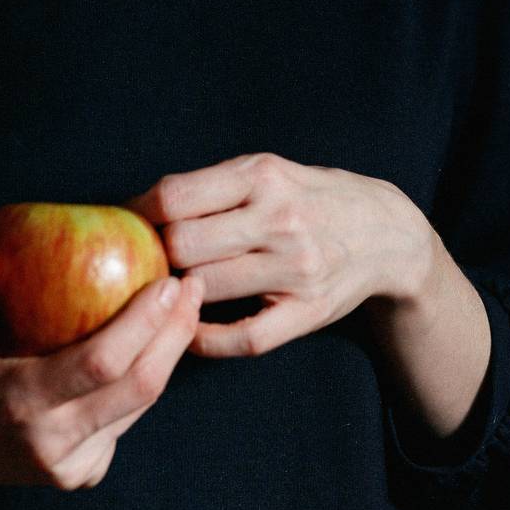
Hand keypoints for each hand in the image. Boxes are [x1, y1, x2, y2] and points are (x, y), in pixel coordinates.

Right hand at [0, 242, 203, 493]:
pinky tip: (157, 338)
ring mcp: (68, 466)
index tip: (169, 279)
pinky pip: (125, 420)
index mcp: (17, 403)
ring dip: (169, 354)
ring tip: (185, 304)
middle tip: (192, 283)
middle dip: (175, 334)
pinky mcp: (80, 473)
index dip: (144, 323)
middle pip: (138, 389)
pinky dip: (145, 378)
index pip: (101, 363)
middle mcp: (49, 444)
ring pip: (139, 407)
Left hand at [124, 153, 432, 357]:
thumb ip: (212, 186)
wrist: (384, 233)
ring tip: (164, 289)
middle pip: (183, 244)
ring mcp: (295, 268)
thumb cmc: (307, 197)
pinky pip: (242, 337)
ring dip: (176, 293)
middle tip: (141, 261)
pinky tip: (189, 329)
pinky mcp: (307, 312)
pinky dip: (205, 339)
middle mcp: (279, 219)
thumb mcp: (267, 170)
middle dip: (154, 255)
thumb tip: (140, 208)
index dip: (139, 213)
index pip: (176, 196)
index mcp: (262, 175)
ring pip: (205, 289)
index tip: (124, 224)